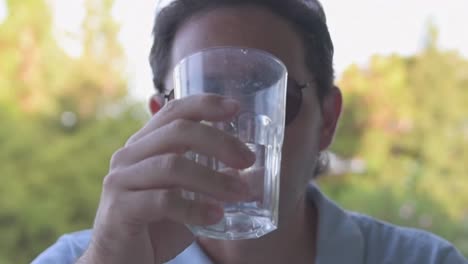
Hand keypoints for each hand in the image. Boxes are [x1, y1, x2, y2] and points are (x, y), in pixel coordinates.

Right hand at [79, 95, 254, 263]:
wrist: (119, 259)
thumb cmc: (156, 224)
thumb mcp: (184, 194)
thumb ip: (206, 176)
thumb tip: (246, 167)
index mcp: (145, 144)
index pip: (174, 111)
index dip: (205, 104)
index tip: (236, 108)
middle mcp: (129, 155)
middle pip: (178, 131)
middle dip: (219, 141)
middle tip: (248, 159)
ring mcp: (121, 180)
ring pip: (173, 165)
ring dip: (213, 179)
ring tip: (241, 193)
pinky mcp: (120, 208)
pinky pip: (163, 200)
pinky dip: (195, 208)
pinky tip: (216, 216)